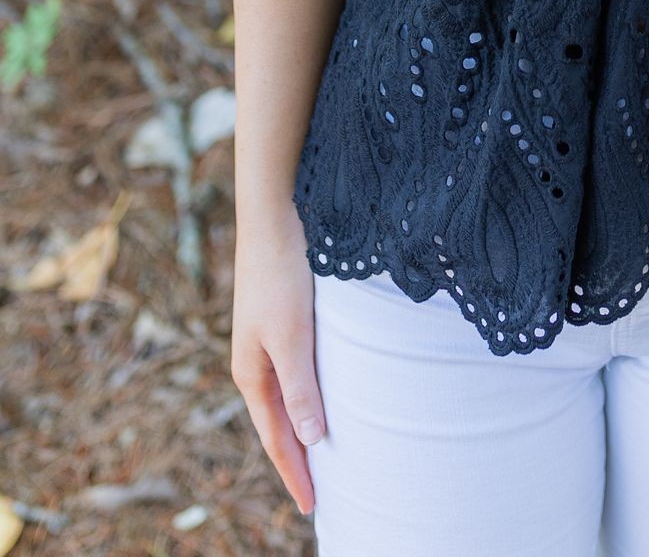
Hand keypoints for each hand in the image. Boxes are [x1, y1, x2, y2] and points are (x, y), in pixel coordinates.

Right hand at [230, 208, 324, 516]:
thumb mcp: (292, 334)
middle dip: (296, 461)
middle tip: (319, 496)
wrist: (273, 214)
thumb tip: (310, 440)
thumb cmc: (282, 272)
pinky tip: (321, 398)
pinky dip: (306, 397)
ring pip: (286, 400)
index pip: (277, 438)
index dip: (295, 473)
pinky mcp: (281, 321)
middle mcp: (256, 363)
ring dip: (301, 430)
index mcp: (253, 374)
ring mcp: (266, 342)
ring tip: (321, 458)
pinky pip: (294, 374)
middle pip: (278, 424)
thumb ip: (300, 387)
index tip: (312, 508)